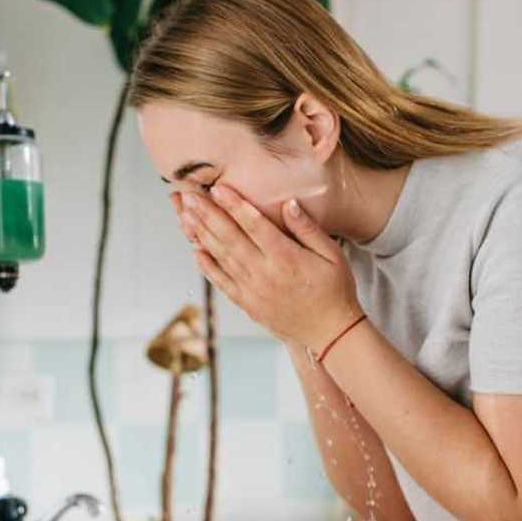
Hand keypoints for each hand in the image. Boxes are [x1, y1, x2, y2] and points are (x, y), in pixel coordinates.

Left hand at [169, 183, 363, 351]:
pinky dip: (207, 267)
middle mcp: (265, 274)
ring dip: (202, 235)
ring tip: (186, 216)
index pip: (254, 225)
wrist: (331, 332)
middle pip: (230, 238)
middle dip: (208, 215)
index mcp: (286, 258)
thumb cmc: (335, 289)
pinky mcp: (248, 304)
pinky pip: (222, 283)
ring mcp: (253, 291)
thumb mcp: (332, 255)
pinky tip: (196, 250)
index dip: (234, 205)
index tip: (217, 188)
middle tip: (190, 196)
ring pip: (222, 258)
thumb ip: (308, 229)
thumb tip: (288, 203)